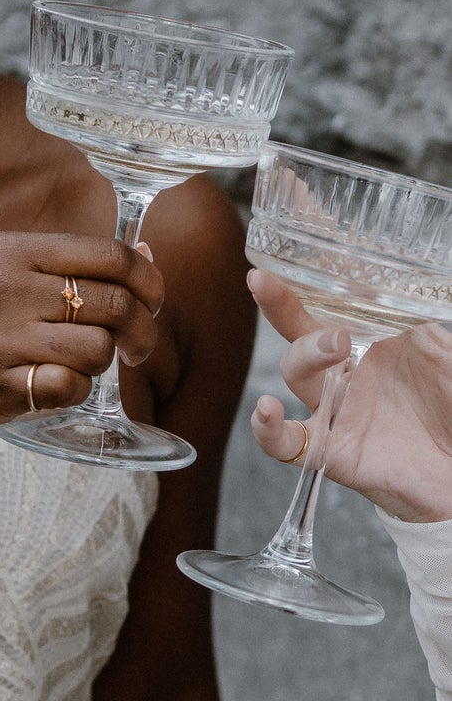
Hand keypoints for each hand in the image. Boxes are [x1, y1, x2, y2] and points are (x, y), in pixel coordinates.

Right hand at [0, 231, 162, 461]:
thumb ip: (54, 261)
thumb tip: (145, 257)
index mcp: (1, 250)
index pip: (107, 254)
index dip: (148, 279)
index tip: (152, 299)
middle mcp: (0, 289)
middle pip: (114, 303)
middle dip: (141, 328)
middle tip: (135, 344)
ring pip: (98, 349)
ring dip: (101, 362)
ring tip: (79, 363)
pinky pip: (70, 389)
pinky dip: (75, 391)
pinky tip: (56, 386)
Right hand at [247, 269, 451, 522]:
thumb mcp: (444, 353)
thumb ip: (419, 322)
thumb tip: (400, 283)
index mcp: (372, 342)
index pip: (328, 303)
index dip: (304, 277)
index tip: (289, 249)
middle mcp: (346, 372)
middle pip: (298, 331)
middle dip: (278, 304)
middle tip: (266, 284)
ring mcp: (335, 410)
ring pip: (296, 373)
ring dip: (305, 354)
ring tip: (334, 345)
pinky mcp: (331, 451)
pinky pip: (285, 443)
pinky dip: (267, 429)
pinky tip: (266, 409)